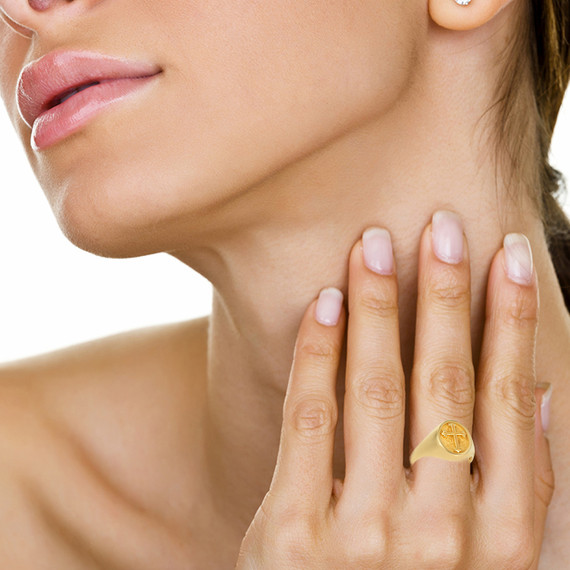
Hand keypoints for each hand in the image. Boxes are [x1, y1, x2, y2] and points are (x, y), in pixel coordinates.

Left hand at [235, 211, 553, 568]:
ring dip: (377, 306)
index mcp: (503, 539)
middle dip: (446, 295)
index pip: (511, 402)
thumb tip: (547, 393)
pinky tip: (324, 302)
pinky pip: (309, 419)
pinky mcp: (295, 533)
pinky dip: (317, 353)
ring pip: (375, 389)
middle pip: (445, 384)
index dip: (512, 321)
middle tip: (442, 227)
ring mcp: (365, 535)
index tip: (508, 257)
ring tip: (374, 245)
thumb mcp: (491, 561)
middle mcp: (443, 535)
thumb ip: (523, 487)